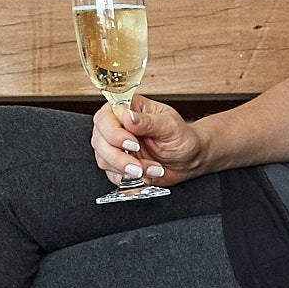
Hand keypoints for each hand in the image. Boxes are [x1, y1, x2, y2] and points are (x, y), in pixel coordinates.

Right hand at [90, 95, 206, 188]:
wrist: (189, 159)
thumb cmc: (182, 137)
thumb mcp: (170, 126)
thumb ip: (148, 121)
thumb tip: (128, 116)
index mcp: (127, 108)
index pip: (105, 117)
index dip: (113, 132)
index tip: (133, 144)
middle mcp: (117, 126)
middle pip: (99, 141)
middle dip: (118, 157)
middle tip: (138, 165)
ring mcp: (115, 146)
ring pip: (103, 159)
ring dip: (127, 170)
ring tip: (152, 169)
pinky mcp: (117, 164)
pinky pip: (111, 174)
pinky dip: (129, 179)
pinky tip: (148, 174)